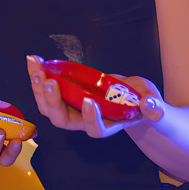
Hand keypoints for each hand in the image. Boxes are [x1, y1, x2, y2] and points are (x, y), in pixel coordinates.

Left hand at [26, 56, 164, 138]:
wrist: (130, 97)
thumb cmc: (142, 101)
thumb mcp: (152, 101)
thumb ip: (153, 106)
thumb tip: (149, 105)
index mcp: (107, 125)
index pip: (96, 129)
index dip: (91, 118)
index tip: (89, 100)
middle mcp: (85, 121)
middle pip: (63, 120)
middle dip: (54, 102)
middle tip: (49, 82)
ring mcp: (72, 109)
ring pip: (49, 107)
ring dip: (39, 88)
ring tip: (36, 68)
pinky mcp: (64, 96)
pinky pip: (46, 90)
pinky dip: (39, 74)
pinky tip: (34, 60)